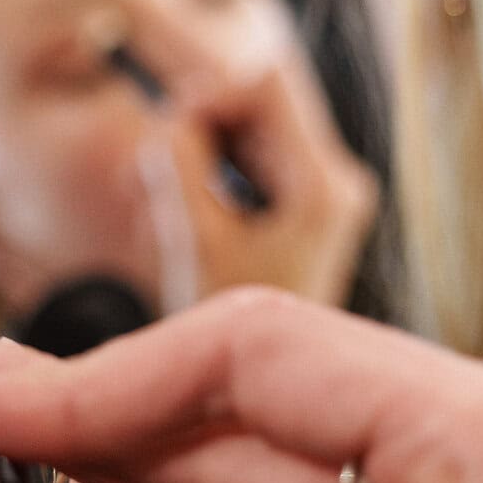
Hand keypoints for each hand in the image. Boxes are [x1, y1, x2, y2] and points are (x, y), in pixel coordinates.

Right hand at [140, 55, 377, 311]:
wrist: (258, 398)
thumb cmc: (225, 335)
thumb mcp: (194, 245)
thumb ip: (178, 172)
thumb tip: (170, 118)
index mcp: (320, 188)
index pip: (265, 85)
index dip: (208, 92)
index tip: (166, 130)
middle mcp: (331, 181)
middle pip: (253, 101)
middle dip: (195, 126)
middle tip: (150, 178)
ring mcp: (317, 190)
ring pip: (243, 126)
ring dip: (192, 152)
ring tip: (154, 205)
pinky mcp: (297, 201)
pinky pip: (243, 156)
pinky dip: (203, 172)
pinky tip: (177, 216)